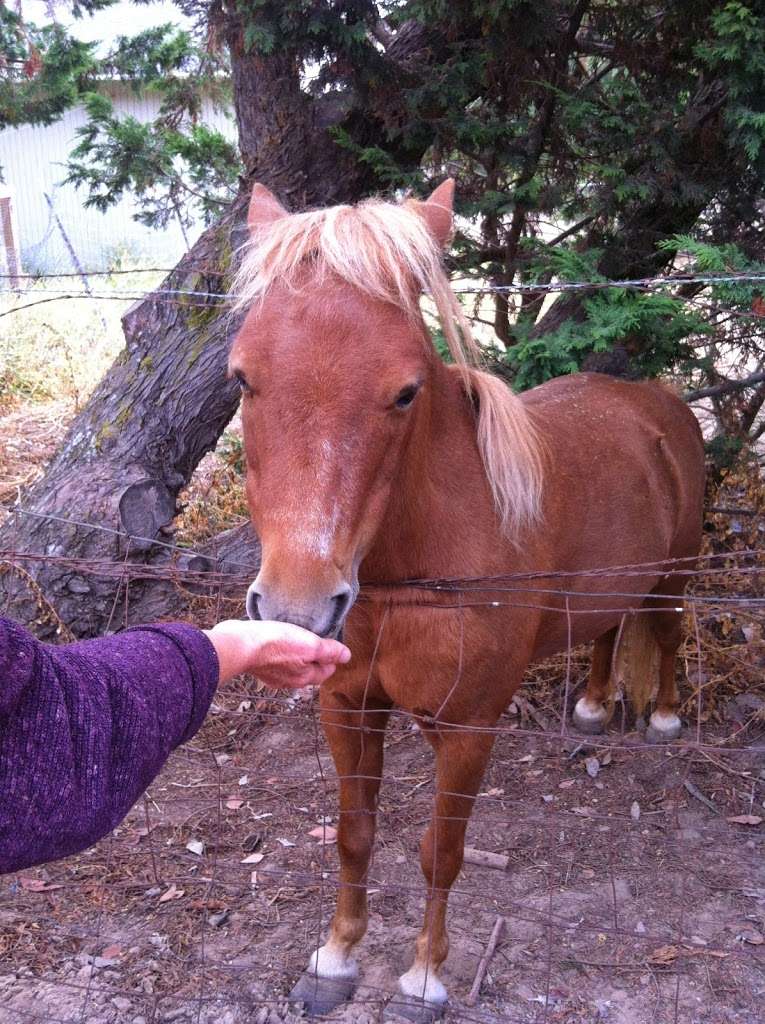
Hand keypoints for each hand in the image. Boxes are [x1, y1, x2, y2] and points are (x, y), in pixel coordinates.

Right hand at [204, 619, 350, 687]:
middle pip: (310, 670)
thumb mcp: (309, 645)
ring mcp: (273, 675)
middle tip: (315, 640)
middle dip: (315, 658)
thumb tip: (346, 656)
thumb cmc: (275, 644)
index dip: (331, 656)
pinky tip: (277, 641)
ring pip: (292, 666)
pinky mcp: (259, 666)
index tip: (330, 643)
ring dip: (297, 655)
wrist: (240, 645)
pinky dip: (280, 653)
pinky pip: (276, 661)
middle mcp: (290, 681)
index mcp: (305, 677)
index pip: (326, 670)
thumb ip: (329, 652)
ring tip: (297, 639)